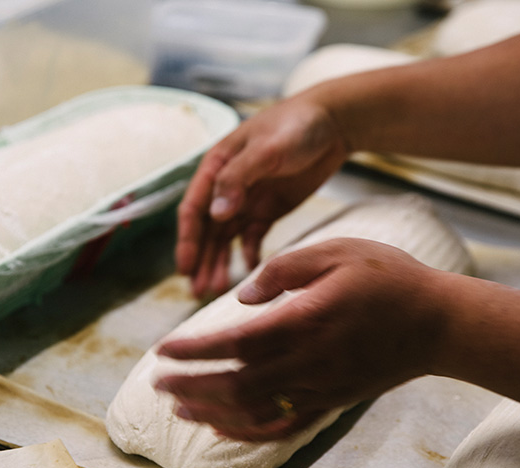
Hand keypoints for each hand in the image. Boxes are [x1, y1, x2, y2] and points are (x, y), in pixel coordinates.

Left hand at [156, 238, 446, 440]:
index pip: (235, 342)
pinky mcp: (332, 401)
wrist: (439, 323)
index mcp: (306, 319)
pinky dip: (249, 431)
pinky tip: (225, 426)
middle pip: (236, 383)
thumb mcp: (339, 251)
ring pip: (255, 410)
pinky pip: (284, 426)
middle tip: (157, 382)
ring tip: (179, 406)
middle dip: (191, 385)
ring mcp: (321, 387)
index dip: (194, 350)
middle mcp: (309, 360)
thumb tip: (243, 296)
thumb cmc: (390, 279)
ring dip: (213, 411)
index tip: (162, 350)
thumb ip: (286, 269)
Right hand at [176, 93, 349, 297]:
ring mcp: (247, 199)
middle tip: (199, 292)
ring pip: (226, 238)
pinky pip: (252, 237)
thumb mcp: (267, 149)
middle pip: (207, 230)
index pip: (194, 209)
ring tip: (217, 290)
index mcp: (217, 167)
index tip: (185, 269)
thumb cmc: (296, 126)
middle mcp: (227, 186)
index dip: (187, 240)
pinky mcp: (268, 209)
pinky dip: (248, 255)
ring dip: (220, 262)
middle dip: (202, 261)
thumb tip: (215, 214)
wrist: (334, 122)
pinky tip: (248, 273)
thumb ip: (238, 179)